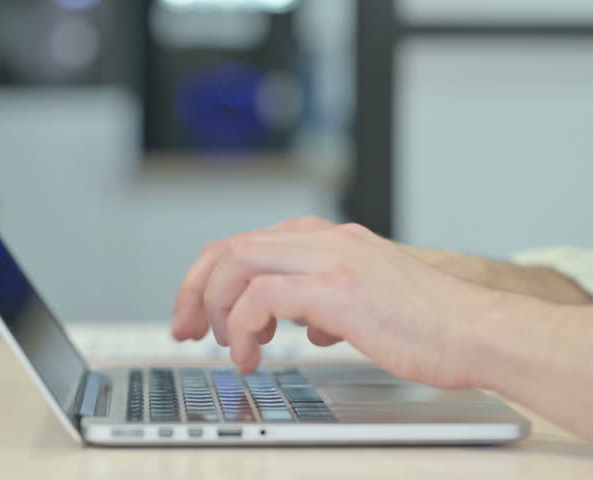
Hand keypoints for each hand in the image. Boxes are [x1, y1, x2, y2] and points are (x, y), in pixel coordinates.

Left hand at [172, 217, 501, 388]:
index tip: (195, 313)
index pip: (244, 243)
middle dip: (194, 290)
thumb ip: (326, 301)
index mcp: (326, 239)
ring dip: (216, 309)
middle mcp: (322, 240)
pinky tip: (252, 356)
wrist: (478, 330)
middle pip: (229, 248)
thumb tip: (303, 324)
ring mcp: (329, 259)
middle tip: (185, 329)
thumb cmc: (428, 322)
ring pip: (237, 264)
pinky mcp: (336, 289)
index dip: (208, 278)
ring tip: (228, 347)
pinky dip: (242, 327)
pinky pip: (261, 298)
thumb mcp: (364, 300)